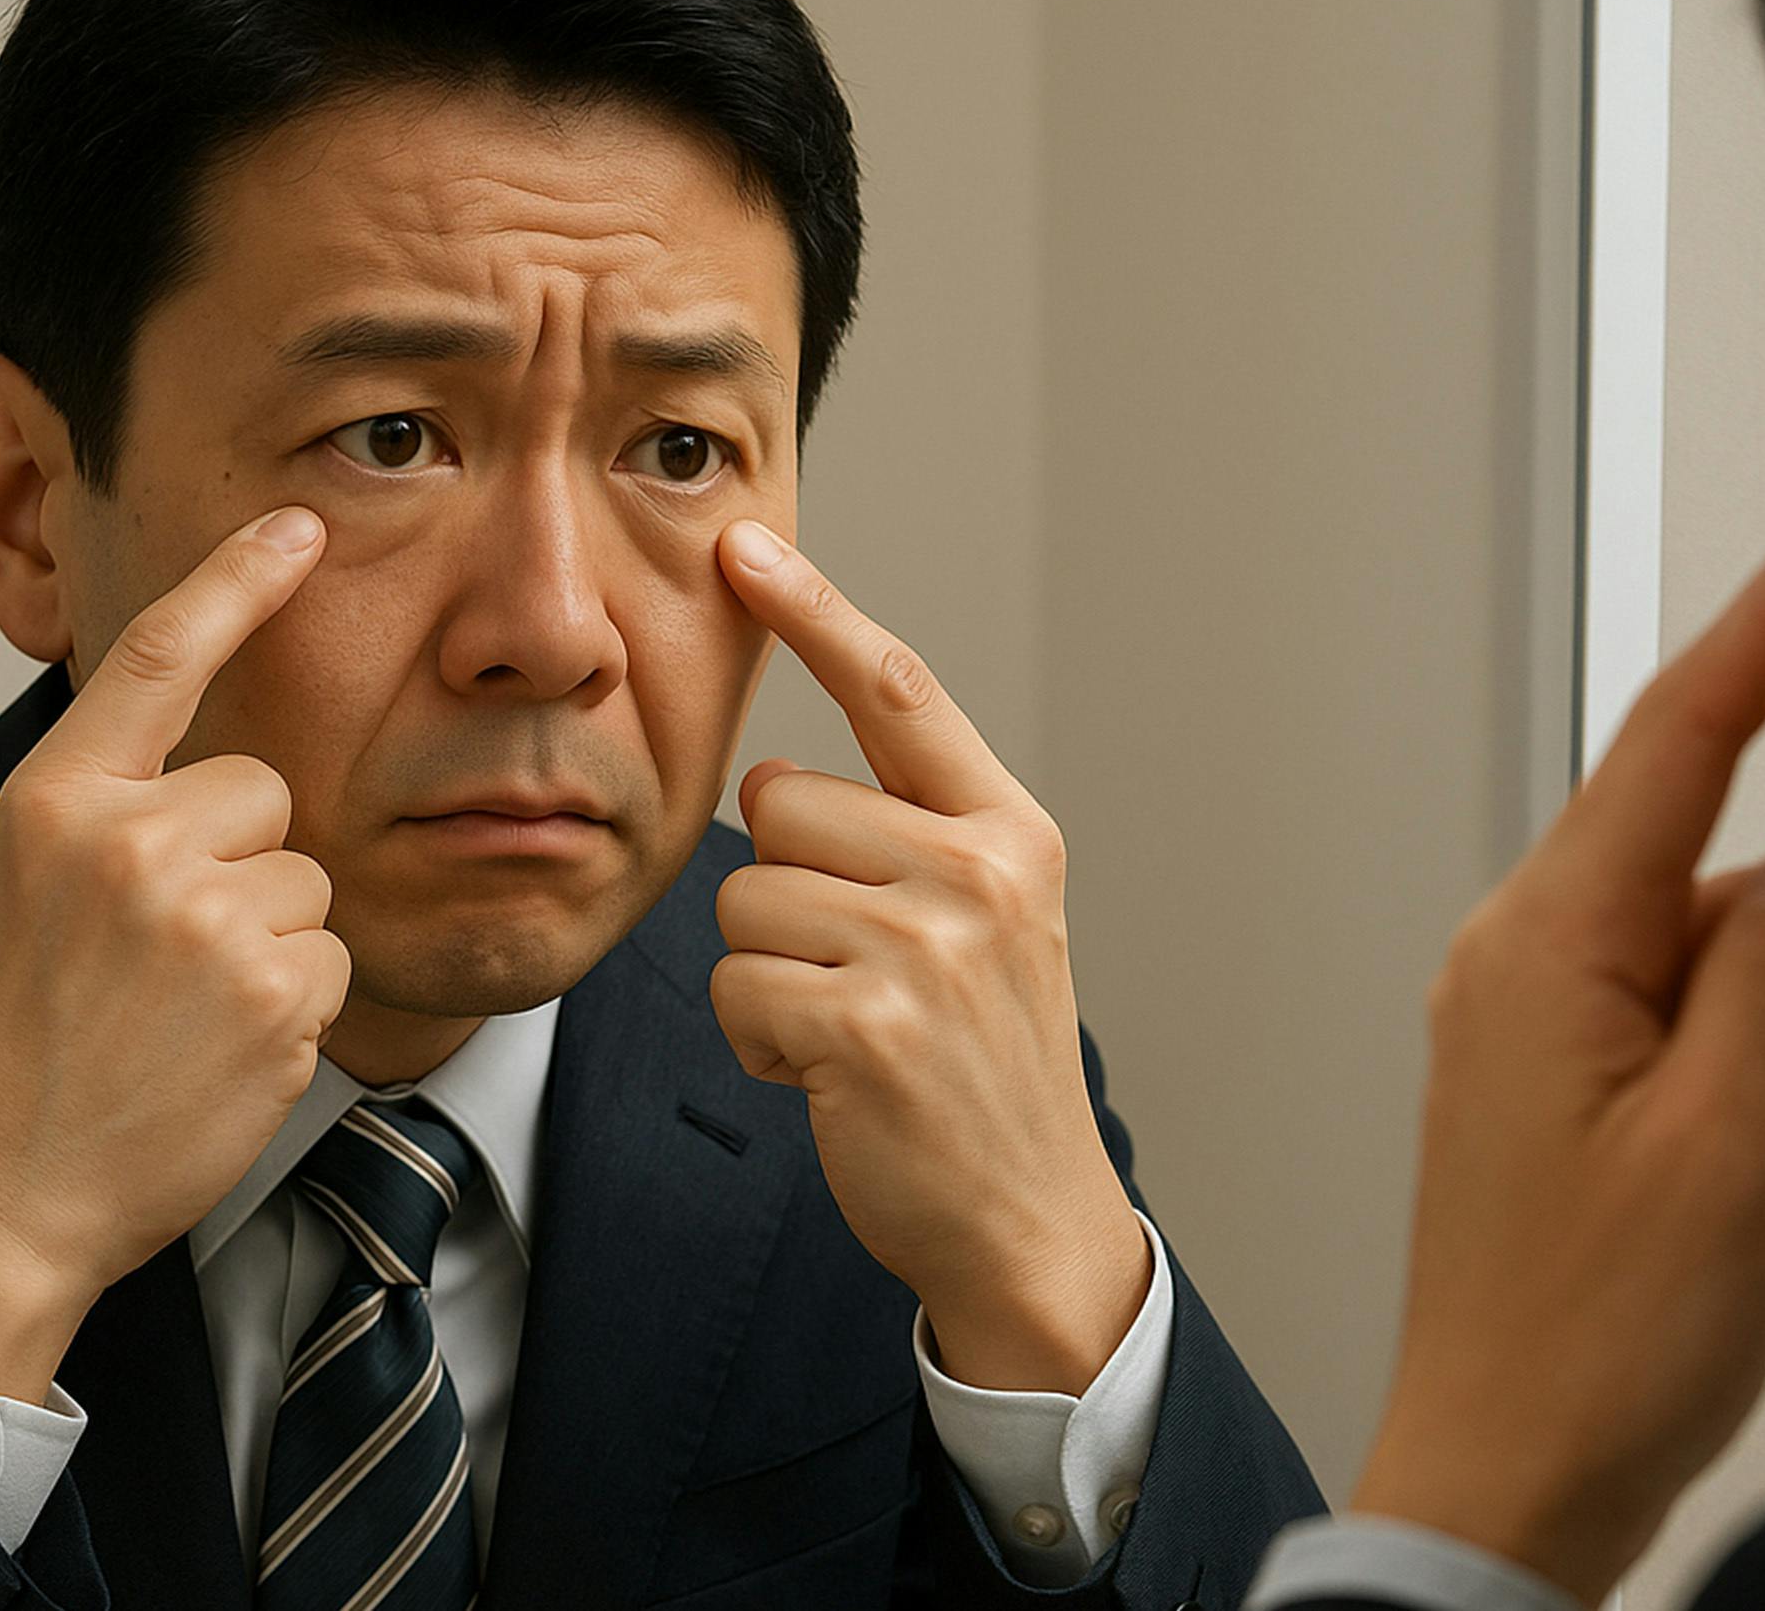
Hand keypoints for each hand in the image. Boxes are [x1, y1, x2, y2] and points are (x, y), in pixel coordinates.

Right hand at [0, 505, 348, 1400]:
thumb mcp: (17, 888)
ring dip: (268, 938)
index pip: (156, 656)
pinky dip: (291, 1005)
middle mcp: (130, 841)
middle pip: (262, 789)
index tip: (300, 524)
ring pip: (305, 878)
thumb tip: (199, 758)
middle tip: (162, 953)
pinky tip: (216, 1051)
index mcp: (54, 801)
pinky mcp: (274, 991)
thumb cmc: (6, 1043)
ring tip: (179, 1011)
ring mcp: (207, 917)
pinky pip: (329, 957)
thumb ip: (101, 810)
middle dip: (239, 859)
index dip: (237, 580)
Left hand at [710, 520, 1147, 1395]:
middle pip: (780, 805)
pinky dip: (757, 1038)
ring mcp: (925, 947)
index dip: (814, 611)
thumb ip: (905, 836)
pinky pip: (736, 986)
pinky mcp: (864, 1023)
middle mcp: (977, 872)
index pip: (897, 689)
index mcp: (1009, 832)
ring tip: (845, 1026)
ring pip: (745, 896)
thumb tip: (770, 780)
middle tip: (856, 973)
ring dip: (765, 971)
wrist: (1028, 1218)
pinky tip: (826, 1074)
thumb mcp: (984, 924)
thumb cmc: (981, 1065)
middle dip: (784, 890)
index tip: (744, 547)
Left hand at [1349, 529, 1764, 1602]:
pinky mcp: (1582, 1093)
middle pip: (1749, 891)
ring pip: (1758, 981)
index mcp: (1549, 944)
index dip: (1763, 637)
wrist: (1510, 1481)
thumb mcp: (1735, 1144)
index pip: (1674, 741)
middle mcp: (1534, 961)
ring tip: (1758, 1197)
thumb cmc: (1593, 1340)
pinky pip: (1726, 1057)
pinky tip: (1742, 1218)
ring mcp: (1556, 1031)